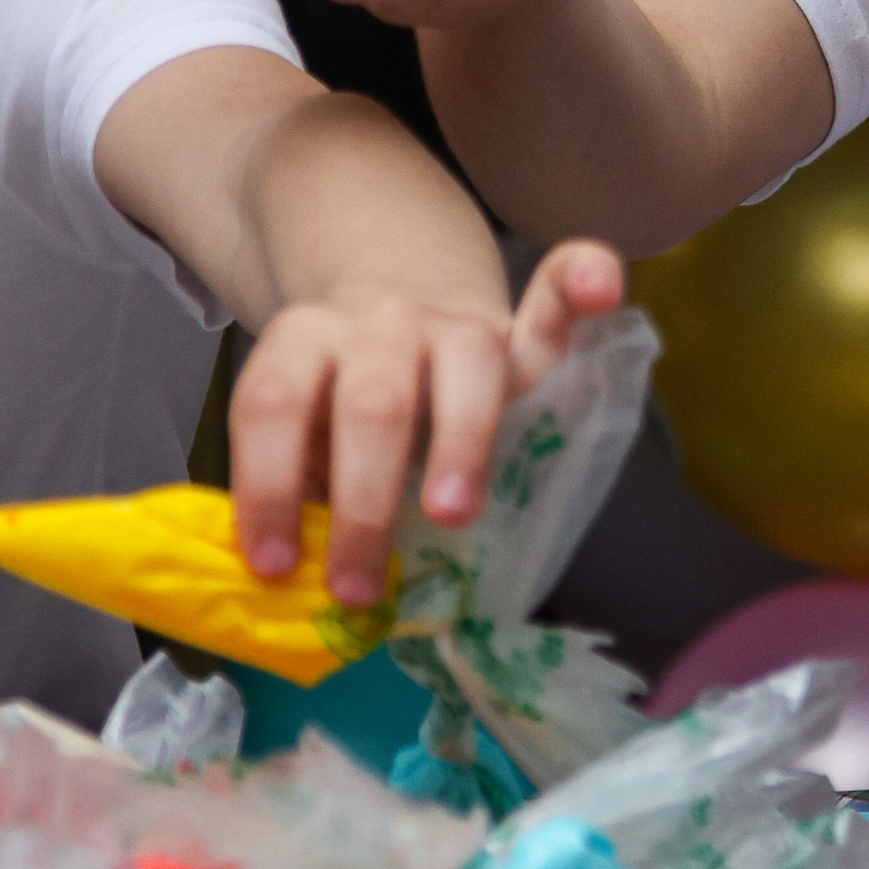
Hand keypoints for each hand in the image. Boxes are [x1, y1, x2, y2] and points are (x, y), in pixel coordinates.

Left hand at [230, 237, 625, 604]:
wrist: (392, 311)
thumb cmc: (342, 406)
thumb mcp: (304, 435)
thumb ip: (304, 486)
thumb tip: (298, 578)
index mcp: (302, 343)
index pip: (272, 405)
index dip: (266, 485)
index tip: (273, 564)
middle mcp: (376, 323)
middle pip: (373, 402)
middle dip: (364, 499)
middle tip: (357, 583)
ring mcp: (451, 322)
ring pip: (465, 367)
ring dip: (461, 445)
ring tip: (454, 514)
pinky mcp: (515, 333)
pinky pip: (552, 304)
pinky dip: (579, 285)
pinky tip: (601, 286)